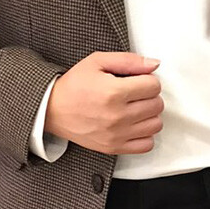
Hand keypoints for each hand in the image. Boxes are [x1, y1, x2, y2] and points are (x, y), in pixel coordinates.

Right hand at [44, 51, 163, 155]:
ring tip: (136, 108)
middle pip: (157, 105)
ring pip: (155, 124)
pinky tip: (134, 125)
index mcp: (114, 92)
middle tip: (135, 93)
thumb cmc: (74, 85)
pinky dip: (145, 134)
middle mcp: (117, 116)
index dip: (148, 80)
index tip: (137, 81)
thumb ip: (128, 60)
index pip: (154, 86)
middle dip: (149, 96)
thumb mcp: (97, 62)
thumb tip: (154, 64)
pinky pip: (146, 145)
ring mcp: (116, 134)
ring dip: (149, 115)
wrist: (52, 110)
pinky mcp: (114, 147)